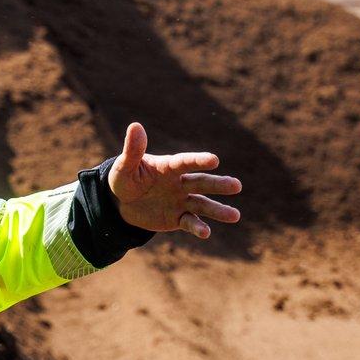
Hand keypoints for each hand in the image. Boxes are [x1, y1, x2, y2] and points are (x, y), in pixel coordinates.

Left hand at [106, 122, 242, 238]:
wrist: (122, 204)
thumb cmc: (124, 180)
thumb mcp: (124, 167)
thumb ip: (133, 150)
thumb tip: (135, 126)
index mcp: (169, 167)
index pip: (185, 162)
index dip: (198, 161)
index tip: (214, 160)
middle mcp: (180, 183)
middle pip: (202, 182)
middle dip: (219, 184)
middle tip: (237, 186)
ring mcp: (181, 201)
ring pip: (202, 204)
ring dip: (218, 210)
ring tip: (235, 216)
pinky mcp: (177, 218)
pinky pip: (190, 222)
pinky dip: (198, 227)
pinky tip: (206, 233)